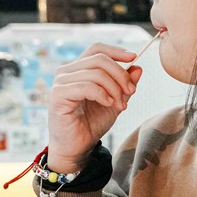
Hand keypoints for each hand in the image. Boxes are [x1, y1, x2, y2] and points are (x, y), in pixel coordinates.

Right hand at [47, 43, 142, 173]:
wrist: (78, 146)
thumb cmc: (92, 123)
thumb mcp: (115, 101)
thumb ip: (125, 84)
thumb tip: (138, 67)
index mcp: (78, 69)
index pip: (97, 49)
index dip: (116, 51)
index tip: (134, 58)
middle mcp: (67, 72)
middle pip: (100, 60)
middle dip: (121, 75)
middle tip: (131, 92)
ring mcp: (61, 82)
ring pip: (96, 73)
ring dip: (114, 89)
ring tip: (121, 105)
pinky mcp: (58, 95)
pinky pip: (86, 86)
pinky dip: (103, 94)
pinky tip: (109, 104)